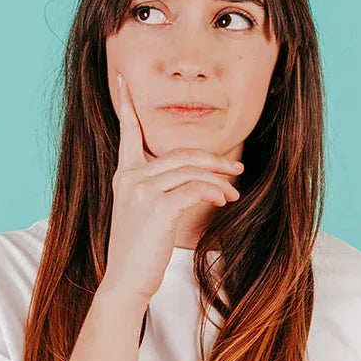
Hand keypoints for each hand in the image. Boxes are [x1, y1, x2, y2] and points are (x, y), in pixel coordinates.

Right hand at [98, 71, 243, 305]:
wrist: (125, 283)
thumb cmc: (138, 251)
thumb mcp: (143, 213)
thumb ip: (158, 188)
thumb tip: (194, 178)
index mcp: (123, 174)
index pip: (126, 131)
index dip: (126, 103)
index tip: (123, 78)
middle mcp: (128, 176)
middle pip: (180, 153)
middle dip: (213, 159)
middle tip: (236, 169)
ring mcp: (140, 190)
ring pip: (190, 169)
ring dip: (219, 179)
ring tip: (234, 191)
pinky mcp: (156, 207)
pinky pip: (194, 189)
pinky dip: (214, 192)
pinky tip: (224, 201)